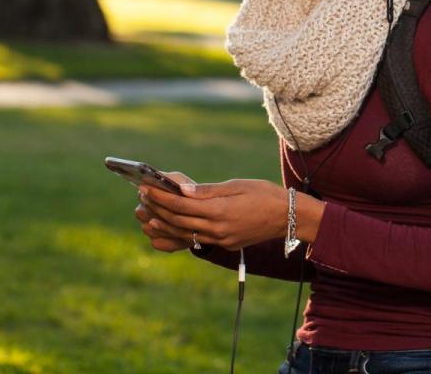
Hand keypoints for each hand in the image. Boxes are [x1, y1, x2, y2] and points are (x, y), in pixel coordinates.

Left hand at [140, 178, 289, 250]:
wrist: (288, 217)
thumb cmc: (264, 194)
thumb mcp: (237, 185)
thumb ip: (208, 191)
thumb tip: (182, 190)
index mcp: (220, 211)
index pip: (182, 205)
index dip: (161, 197)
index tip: (146, 188)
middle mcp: (218, 229)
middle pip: (179, 221)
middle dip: (158, 209)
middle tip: (142, 198)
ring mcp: (221, 240)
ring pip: (185, 233)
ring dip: (164, 224)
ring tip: (148, 214)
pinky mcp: (225, 244)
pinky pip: (196, 240)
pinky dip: (179, 234)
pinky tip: (168, 228)